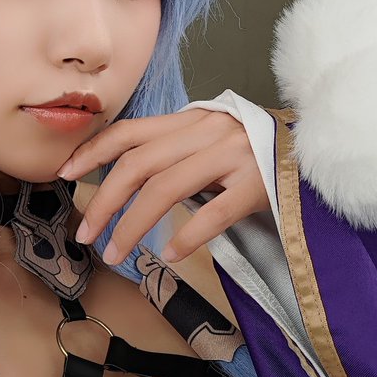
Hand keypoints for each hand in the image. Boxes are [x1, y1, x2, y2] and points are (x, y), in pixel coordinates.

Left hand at [58, 108, 269, 264]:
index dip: (91, 152)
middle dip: (104, 201)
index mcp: (190, 120)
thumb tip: (121, 179)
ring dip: (133, 225)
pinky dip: (187, 235)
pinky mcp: (258, 184)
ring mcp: (233, 157)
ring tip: (115, 253)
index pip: (129, 132)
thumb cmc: (253, 150)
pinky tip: (169, 255)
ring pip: (167, 189)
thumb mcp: (208, 138)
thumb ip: (172, 150)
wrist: (313, 148)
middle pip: (138, 165)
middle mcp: (207, 133)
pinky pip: (214, 213)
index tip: (63, 175)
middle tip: (86, 233)